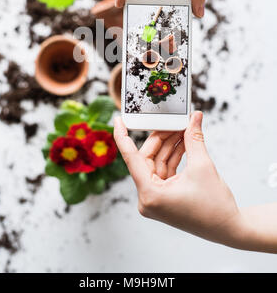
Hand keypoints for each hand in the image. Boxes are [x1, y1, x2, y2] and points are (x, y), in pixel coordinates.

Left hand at [114, 111, 243, 247]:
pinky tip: (183, 143)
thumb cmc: (215, 207)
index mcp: (150, 193)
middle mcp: (148, 198)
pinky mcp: (164, 198)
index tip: (118, 120)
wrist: (229, 229)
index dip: (122, 136)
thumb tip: (193, 118)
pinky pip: (163, 171)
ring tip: (183, 129)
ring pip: (156, 163)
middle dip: (161, 138)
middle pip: (146, 159)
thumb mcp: (202, 166)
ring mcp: (155, 199)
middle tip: (172, 121)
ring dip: (169, 146)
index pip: (130, 158)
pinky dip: (173, 157)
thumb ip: (194, 139)